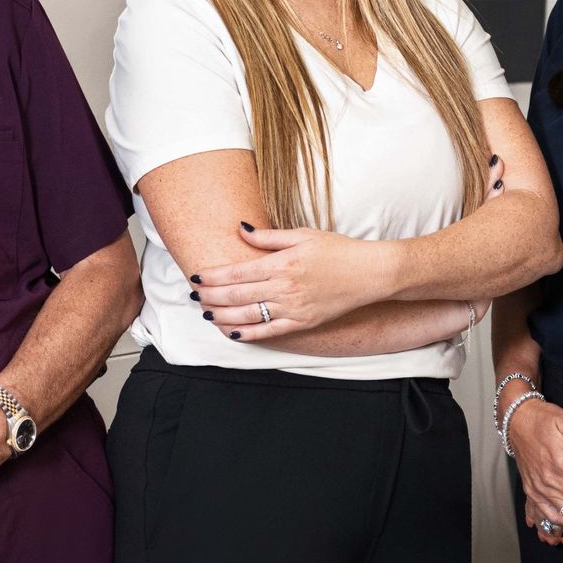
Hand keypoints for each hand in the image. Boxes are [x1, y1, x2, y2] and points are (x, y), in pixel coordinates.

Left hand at [192, 225, 388, 337]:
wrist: (370, 273)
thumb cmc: (338, 250)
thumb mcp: (303, 235)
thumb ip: (268, 237)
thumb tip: (240, 228)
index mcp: (283, 263)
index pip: (237, 272)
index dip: (212, 276)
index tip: (195, 275)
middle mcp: (285, 288)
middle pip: (237, 295)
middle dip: (210, 296)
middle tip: (192, 295)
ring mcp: (293, 308)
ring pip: (248, 315)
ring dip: (222, 315)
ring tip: (205, 313)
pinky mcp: (303, 323)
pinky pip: (269, 332)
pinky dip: (248, 334)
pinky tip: (231, 332)